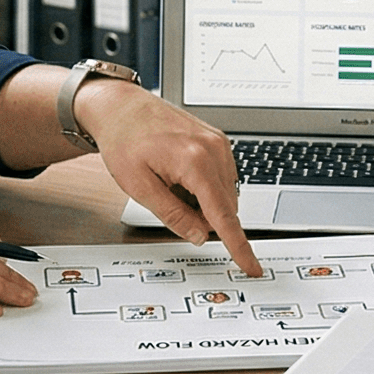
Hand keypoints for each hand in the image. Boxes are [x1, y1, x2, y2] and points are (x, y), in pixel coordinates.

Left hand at [78, 81, 263, 276]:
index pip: (223, 216)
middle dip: (203, 216)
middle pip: (225, 207)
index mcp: (196, 162)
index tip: (252, 266)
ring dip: (203, 201)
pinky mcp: (218, 141)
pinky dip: (204, 186)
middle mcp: (214, 150)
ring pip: (225, 194)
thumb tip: (199, 236)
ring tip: (170, 180)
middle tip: (168, 199)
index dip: (238, 246)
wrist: (121, 106)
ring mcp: (219, 143)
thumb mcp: (139, 186)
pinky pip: (222, 177)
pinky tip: (179, 173)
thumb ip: (173, 215)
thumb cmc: (124, 139)